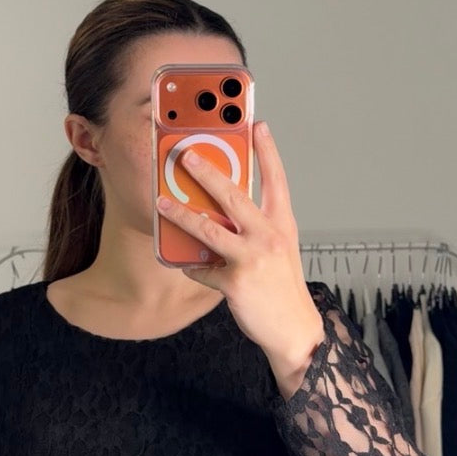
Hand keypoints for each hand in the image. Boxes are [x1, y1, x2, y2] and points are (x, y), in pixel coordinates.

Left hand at [155, 121, 324, 388]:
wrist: (294, 330)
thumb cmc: (283, 289)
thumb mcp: (278, 251)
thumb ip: (256, 230)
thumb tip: (221, 214)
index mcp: (282, 225)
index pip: (277, 180)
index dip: (267, 152)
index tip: (257, 125)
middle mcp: (269, 237)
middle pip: (234, 196)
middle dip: (207, 172)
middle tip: (187, 154)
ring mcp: (253, 259)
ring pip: (210, 229)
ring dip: (182, 215)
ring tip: (162, 203)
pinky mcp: (236, 282)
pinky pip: (204, 269)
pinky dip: (193, 267)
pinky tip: (186, 265)